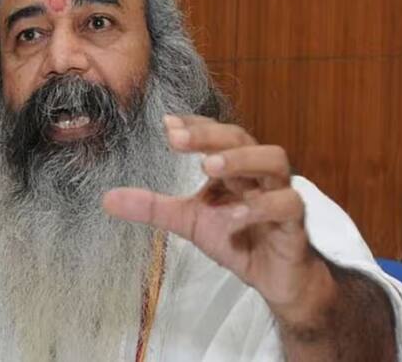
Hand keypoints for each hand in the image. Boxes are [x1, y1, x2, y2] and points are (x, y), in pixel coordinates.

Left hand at [103, 115, 331, 311]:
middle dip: (209, 135)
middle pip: (242, 138)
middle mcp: (256, 173)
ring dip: (241, 160)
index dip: (195, 124)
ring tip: (208, 168)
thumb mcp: (188, 221)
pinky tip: (233, 218)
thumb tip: (107, 199)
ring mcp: (279, 193)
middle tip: (177, 138)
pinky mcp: (294, 223)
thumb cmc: (237, 238)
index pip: (216, 133)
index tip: (166, 123)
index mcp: (233, 167)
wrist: (274, 277)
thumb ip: (154, 207)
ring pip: (273, 161)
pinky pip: (287, 205)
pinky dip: (261, 207)